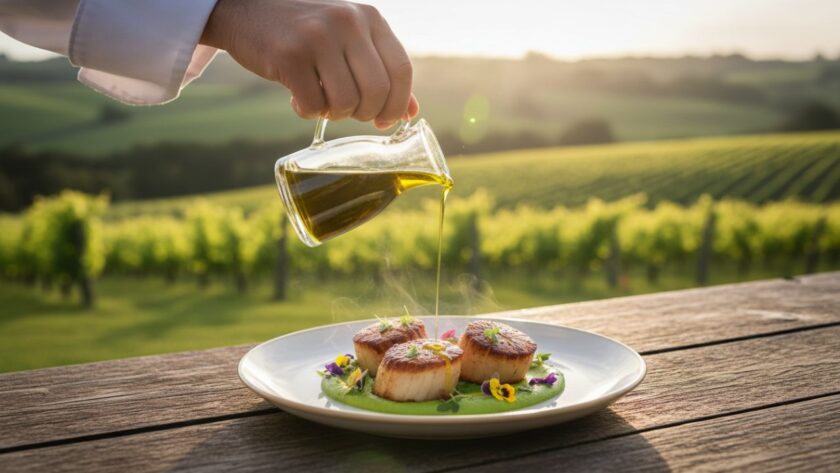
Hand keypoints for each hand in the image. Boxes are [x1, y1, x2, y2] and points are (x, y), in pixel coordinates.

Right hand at [201, 0, 419, 127]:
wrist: (247, 10)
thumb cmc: (307, 33)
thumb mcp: (350, 41)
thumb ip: (381, 71)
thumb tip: (411, 113)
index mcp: (370, 18)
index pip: (402, 70)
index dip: (397, 104)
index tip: (384, 120)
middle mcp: (348, 23)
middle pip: (377, 91)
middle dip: (365, 114)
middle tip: (348, 112)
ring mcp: (318, 37)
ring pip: (346, 102)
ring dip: (334, 114)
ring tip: (321, 100)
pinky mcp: (289, 56)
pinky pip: (313, 106)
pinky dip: (307, 112)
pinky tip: (298, 98)